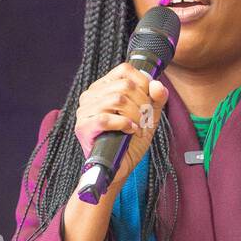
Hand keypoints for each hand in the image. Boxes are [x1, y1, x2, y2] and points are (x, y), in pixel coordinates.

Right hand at [74, 62, 168, 198]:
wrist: (118, 170)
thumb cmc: (129, 142)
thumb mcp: (148, 118)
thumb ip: (156, 99)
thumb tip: (157, 84)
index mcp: (104, 87)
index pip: (125, 70)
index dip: (143, 83)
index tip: (149, 102)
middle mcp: (91, 95)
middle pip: (125, 85)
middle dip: (142, 104)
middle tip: (144, 120)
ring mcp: (84, 111)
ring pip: (118, 100)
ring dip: (136, 116)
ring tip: (138, 129)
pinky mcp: (83, 127)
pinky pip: (106, 118)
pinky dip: (124, 124)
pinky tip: (129, 132)